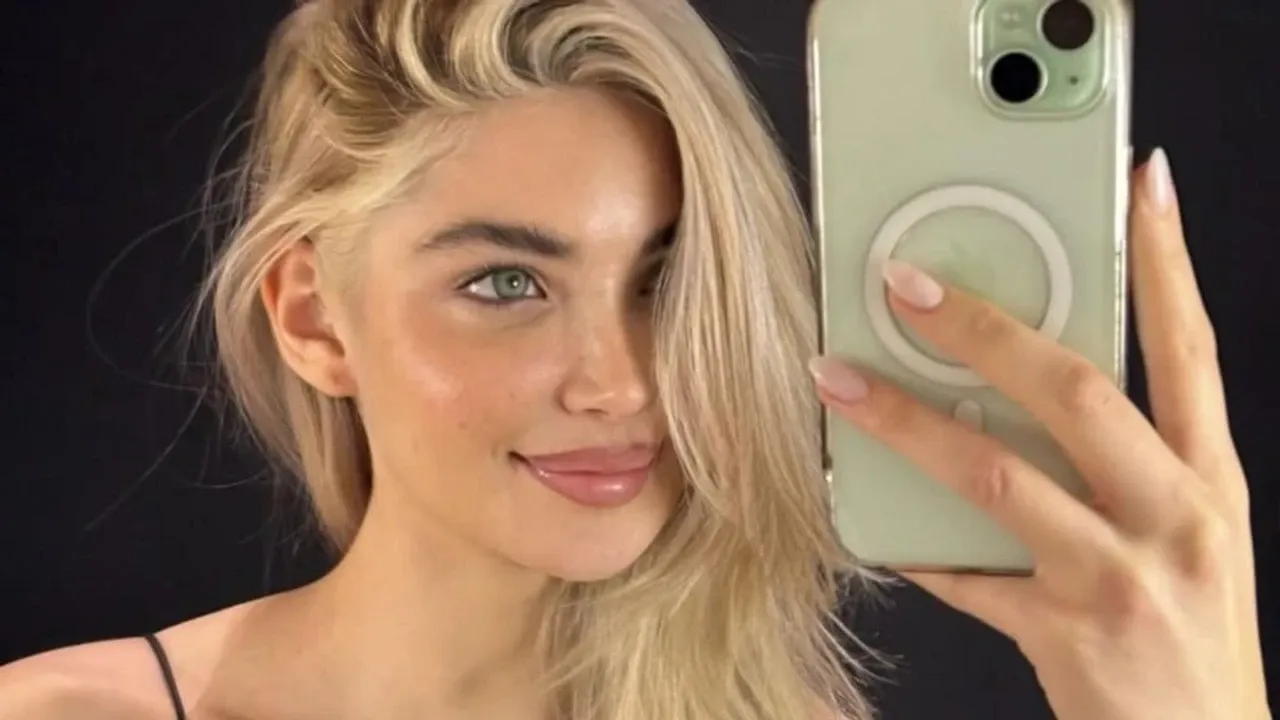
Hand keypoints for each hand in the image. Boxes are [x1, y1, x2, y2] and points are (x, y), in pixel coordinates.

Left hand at [810, 149, 1268, 719]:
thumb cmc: (1187, 634)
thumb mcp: (1186, 535)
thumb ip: (1122, 463)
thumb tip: (1022, 389)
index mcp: (1208, 480)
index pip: (1191, 347)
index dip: (1168, 259)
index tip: (1141, 182)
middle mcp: (1175, 517)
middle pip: (1076, 392)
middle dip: (985, 328)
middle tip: (910, 282)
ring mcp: (1120, 578)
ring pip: (997, 475)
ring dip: (907, 422)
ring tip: (841, 380)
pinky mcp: (1066, 636)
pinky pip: (964, 576)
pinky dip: (913, 544)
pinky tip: (871, 519)